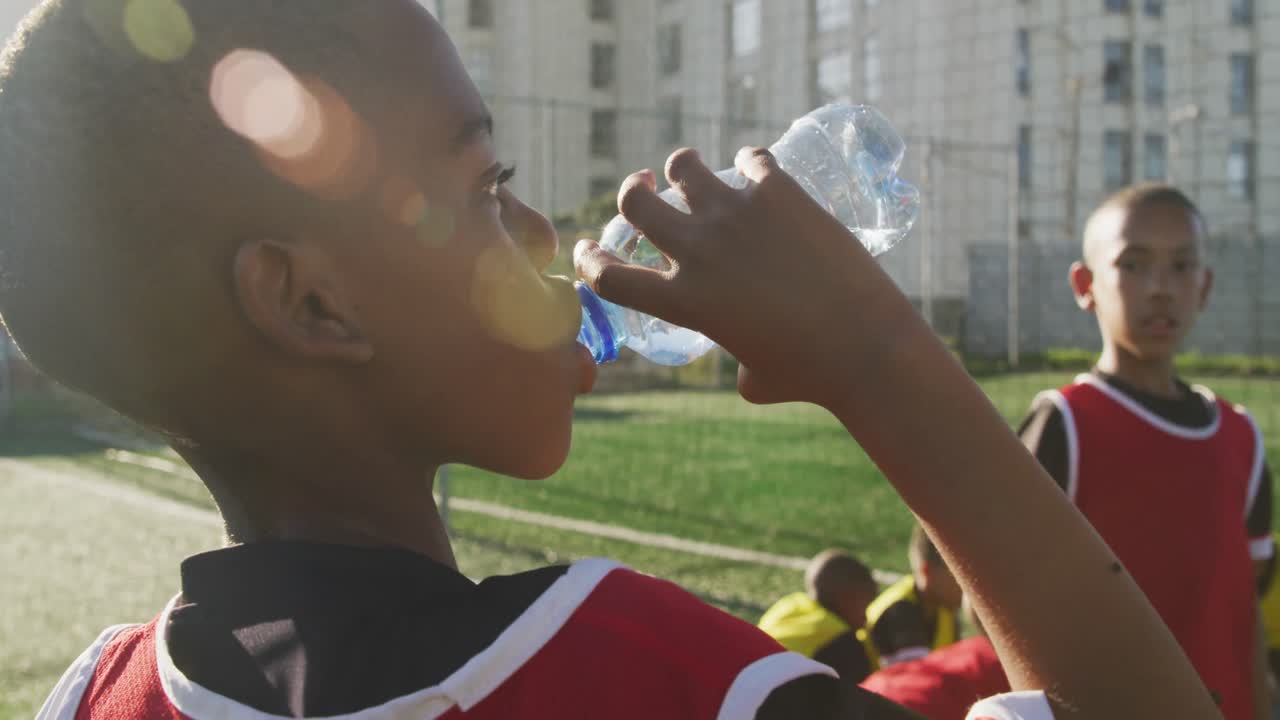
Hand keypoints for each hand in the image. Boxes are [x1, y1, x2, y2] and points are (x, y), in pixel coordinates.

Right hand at [574, 147, 906, 407]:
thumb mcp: (756, 380)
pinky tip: (758, 167)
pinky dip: (750, 161)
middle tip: (642, 186)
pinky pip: (751, 158)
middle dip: (633, 192)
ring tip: (691, 169)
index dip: (588, 260)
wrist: (864, 344)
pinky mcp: (778, 192)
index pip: (609, 276)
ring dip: (682, 166)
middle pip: (636, 202)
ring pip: (684, 166)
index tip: (588, 248)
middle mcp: (698, 250)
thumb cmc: (811, 374)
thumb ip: (738, 367)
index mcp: (683, 301)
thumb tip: (745, 372)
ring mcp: (735, 215)